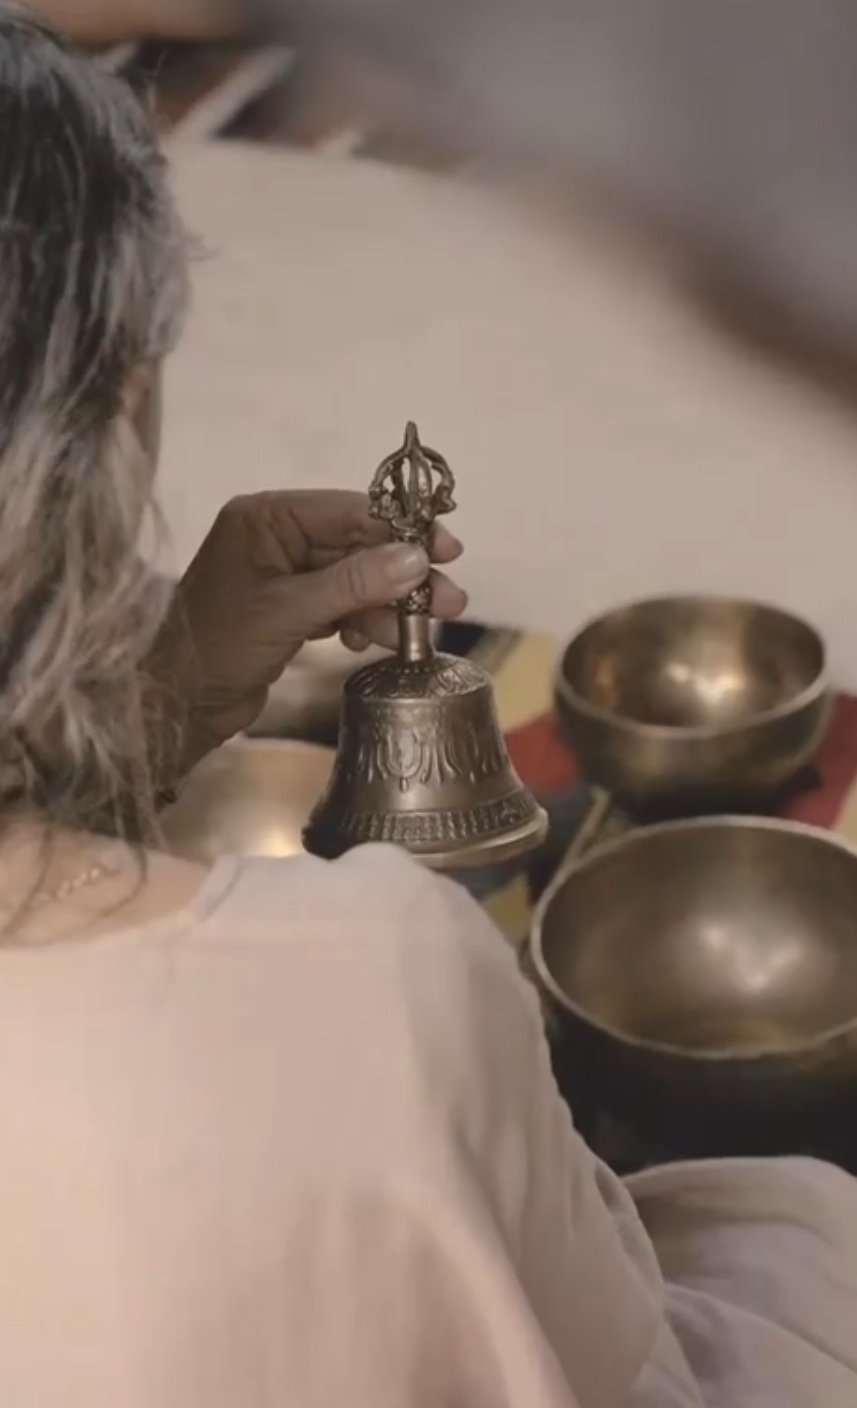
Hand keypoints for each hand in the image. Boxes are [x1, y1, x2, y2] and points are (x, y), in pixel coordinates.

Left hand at [146, 490, 466, 779]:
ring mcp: (283, 574)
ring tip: (426, 631)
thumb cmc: (217, 648)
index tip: (445, 549)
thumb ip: (354, 583)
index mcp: (264, 517)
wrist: (176, 706)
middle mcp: (275, 537)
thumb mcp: (289, 611)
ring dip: (388, 605)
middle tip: (450, 599)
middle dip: (402, 575)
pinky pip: (340, 606)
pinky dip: (361, 623)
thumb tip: (416, 559)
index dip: (400, 530)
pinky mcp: (289, 609)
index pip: (347, 510)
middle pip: (357, 546)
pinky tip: (374, 643)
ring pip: (353, 580)